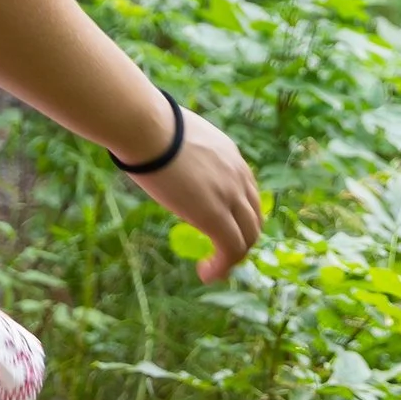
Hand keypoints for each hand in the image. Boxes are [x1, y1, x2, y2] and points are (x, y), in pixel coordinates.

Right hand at [125, 108, 262, 283]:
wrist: (147, 128)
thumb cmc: (148, 126)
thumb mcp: (177, 137)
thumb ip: (181, 151)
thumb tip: (158, 151)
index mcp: (230, 156)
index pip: (247, 192)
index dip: (238, 214)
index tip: (220, 226)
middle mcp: (238, 176)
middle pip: (253, 218)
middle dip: (241, 239)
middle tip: (219, 253)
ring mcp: (230, 196)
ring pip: (247, 237)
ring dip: (232, 256)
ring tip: (212, 268)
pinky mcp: (215, 216)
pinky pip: (231, 249)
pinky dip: (222, 266)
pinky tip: (206, 273)